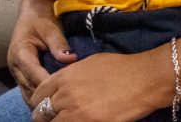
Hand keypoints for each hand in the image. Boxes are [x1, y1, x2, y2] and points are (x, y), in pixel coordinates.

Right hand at [10, 0, 77, 103]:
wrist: (32, 11)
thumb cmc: (41, 18)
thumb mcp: (50, 28)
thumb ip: (58, 43)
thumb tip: (70, 58)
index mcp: (19, 52)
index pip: (33, 73)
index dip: (47, 82)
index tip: (63, 88)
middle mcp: (15, 65)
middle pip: (29, 86)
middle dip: (45, 94)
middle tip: (64, 98)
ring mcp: (17, 71)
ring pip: (27, 92)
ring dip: (41, 97)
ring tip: (59, 101)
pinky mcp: (22, 74)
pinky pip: (29, 89)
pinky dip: (39, 95)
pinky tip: (52, 99)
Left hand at [30, 50, 167, 121]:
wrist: (143, 79)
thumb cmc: (121, 68)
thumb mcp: (90, 64)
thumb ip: (70, 76)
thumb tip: (61, 86)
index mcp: (64, 77)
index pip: (37, 95)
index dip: (39, 103)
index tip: (44, 108)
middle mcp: (64, 95)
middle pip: (39, 114)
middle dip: (43, 118)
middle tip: (52, 119)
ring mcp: (75, 113)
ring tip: (66, 121)